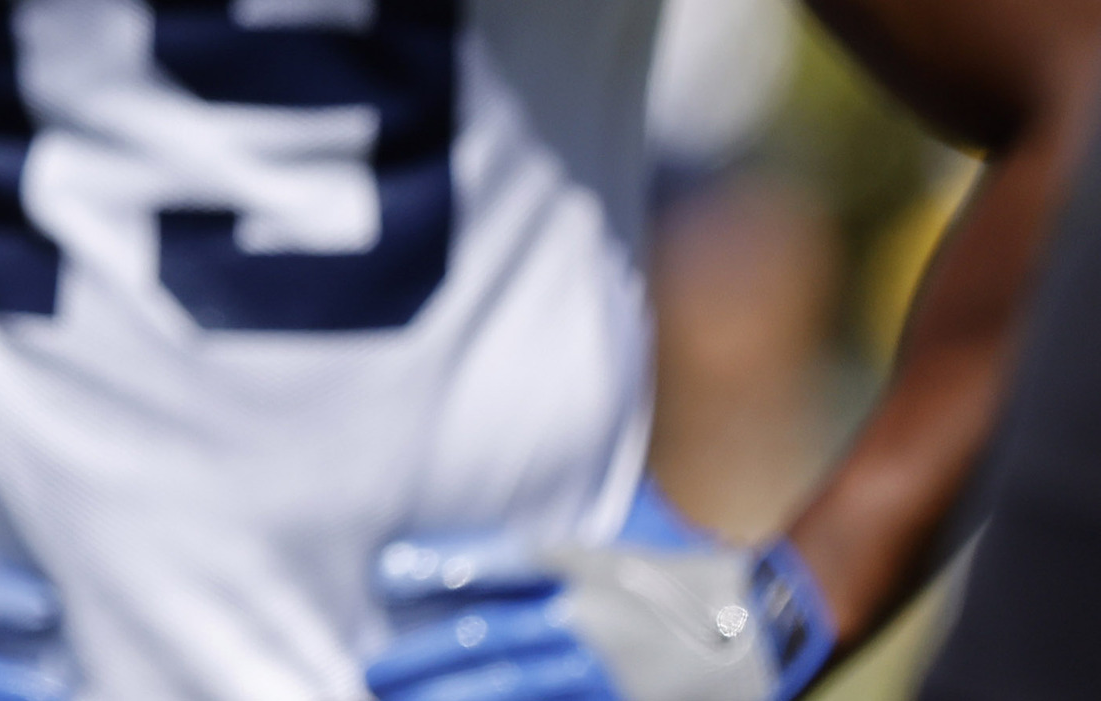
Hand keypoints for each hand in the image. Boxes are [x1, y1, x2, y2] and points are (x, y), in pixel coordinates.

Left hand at [366, 490, 834, 700]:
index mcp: (591, 568)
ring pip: (519, 692)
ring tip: (401, 700)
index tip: (382, 576)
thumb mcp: (628, 526)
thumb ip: (569, 520)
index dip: (435, 567)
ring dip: (453, 698)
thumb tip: (508, 476)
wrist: (784, 623)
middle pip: (492, 643)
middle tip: (371, 669)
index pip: (497, 563)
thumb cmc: (691, 570)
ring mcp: (616, 677)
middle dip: (423, 659)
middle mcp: (597, 623)